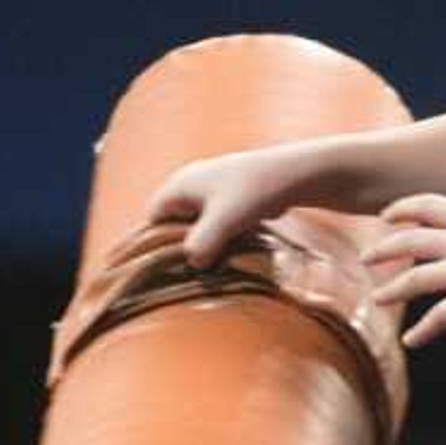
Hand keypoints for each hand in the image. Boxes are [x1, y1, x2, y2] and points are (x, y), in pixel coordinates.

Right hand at [141, 149, 306, 268]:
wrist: (292, 174)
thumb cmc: (253, 193)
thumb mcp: (224, 220)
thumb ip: (202, 243)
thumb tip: (192, 262)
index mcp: (179, 185)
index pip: (153, 218)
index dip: (156, 243)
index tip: (169, 266)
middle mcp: (190, 184)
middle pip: (173, 222)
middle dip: (182, 244)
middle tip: (193, 270)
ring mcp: (210, 189)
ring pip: (196, 224)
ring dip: (204, 242)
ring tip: (213, 264)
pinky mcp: (229, 197)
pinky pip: (215, 222)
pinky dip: (220, 236)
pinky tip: (231, 251)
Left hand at [368, 196, 445, 347]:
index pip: (428, 206)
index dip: (403, 209)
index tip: (386, 216)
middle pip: (410, 240)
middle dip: (383, 249)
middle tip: (365, 259)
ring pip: (416, 279)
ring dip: (392, 290)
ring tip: (376, 299)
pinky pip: (441, 317)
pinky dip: (424, 331)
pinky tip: (411, 342)